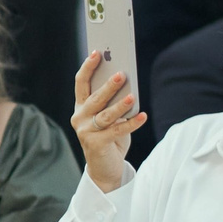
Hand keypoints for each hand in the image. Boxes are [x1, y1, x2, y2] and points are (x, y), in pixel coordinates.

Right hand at [72, 51, 142, 190]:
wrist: (104, 169)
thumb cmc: (109, 137)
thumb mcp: (109, 117)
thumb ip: (113, 102)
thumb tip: (128, 85)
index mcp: (81, 107)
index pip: (81, 83)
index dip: (88, 67)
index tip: (98, 52)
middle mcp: (80, 117)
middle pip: (94, 98)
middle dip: (108, 85)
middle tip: (121, 74)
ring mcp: (86, 132)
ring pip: (105, 115)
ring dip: (119, 105)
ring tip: (132, 96)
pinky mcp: (96, 144)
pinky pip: (117, 131)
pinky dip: (131, 123)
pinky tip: (142, 115)